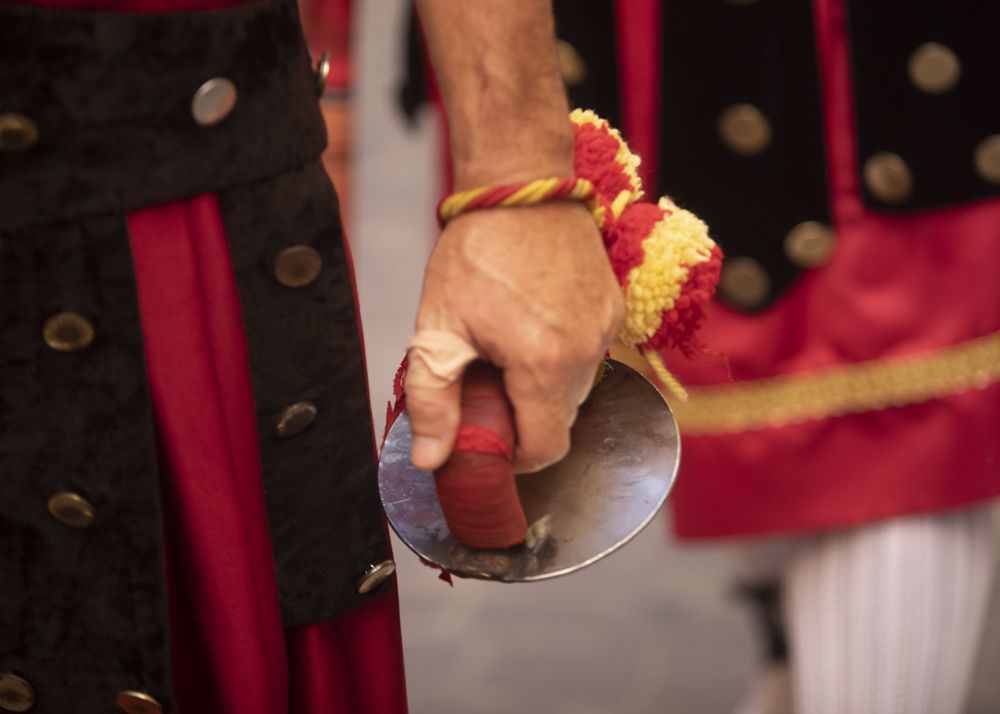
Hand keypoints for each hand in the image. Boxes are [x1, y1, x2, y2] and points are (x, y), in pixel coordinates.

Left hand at [405, 201, 624, 472]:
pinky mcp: (613, 308)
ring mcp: (606, 329)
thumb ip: (432, 400)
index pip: (545, 448)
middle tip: (487, 383)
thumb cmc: (476, 250)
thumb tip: (431, 460)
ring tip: (508, 348)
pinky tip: (533, 325)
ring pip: (578, 389)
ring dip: (544, 386)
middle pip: (562, 420)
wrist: (521, 182)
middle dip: (525, 416)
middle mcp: (586, 352)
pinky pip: (591, 355)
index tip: (488, 432)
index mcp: (543, 364)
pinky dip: (563, 356)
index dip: (515, 454)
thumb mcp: (439, 326)